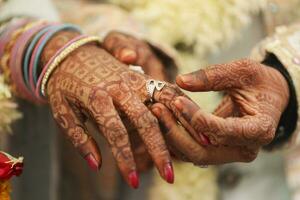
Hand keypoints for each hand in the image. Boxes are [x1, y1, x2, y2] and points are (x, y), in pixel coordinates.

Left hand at [43, 32, 185, 187]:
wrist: (70, 52)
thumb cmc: (63, 84)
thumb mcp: (62, 111)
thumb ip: (79, 138)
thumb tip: (97, 165)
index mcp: (97, 96)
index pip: (115, 132)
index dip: (124, 158)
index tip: (132, 181)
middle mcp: (120, 86)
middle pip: (146, 120)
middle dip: (159, 150)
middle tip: (169, 177)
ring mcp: (134, 78)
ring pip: (165, 100)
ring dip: (182, 122)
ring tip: (201, 142)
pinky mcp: (142, 76)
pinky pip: (167, 88)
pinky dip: (184, 102)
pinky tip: (196, 117)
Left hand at [152, 59, 288, 164]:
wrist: (269, 96)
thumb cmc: (260, 81)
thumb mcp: (243, 71)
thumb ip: (214, 75)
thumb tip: (180, 80)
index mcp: (259, 130)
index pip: (224, 132)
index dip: (198, 118)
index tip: (177, 101)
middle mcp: (244, 149)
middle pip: (203, 152)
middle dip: (176, 133)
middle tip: (156, 109)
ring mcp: (229, 153)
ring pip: (193, 155)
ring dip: (171, 136)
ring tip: (155, 111)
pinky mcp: (217, 151)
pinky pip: (192, 150)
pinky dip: (175, 137)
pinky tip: (162, 118)